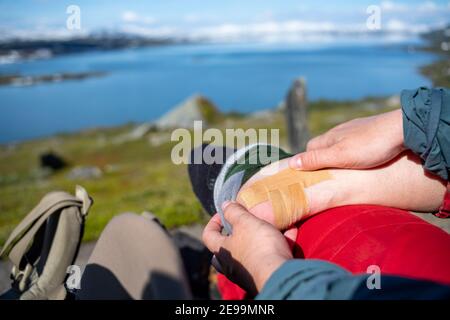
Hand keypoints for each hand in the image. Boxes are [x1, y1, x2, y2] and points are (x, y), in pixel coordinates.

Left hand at [202, 202, 292, 294]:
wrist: (278, 274)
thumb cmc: (258, 246)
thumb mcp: (245, 222)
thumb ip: (234, 212)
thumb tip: (225, 205)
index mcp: (222, 251)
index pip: (208, 235)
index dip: (213, 221)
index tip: (224, 212)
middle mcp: (232, 264)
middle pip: (227, 249)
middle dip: (234, 236)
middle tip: (244, 224)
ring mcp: (248, 271)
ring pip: (251, 252)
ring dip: (260, 238)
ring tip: (270, 224)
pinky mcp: (265, 274)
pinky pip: (270, 256)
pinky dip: (279, 243)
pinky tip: (291, 230)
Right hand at [289, 109, 404, 169]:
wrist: (403, 128)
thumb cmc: (371, 146)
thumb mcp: (340, 157)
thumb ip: (316, 160)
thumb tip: (291, 163)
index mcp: (329, 137)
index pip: (309, 149)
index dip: (307, 162)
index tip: (311, 176)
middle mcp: (339, 130)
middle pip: (323, 146)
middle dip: (322, 159)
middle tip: (329, 175)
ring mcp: (356, 128)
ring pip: (340, 143)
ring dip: (339, 154)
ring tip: (346, 169)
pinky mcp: (370, 129)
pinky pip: (356, 141)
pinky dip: (355, 150)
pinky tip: (364, 157)